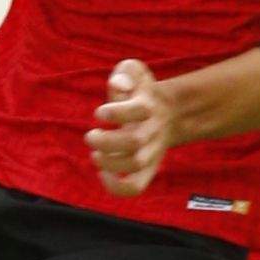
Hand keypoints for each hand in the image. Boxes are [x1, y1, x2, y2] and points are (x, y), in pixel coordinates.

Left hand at [87, 56, 180, 198]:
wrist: (168, 113)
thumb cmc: (140, 91)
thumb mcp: (134, 71)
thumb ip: (125, 73)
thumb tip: (119, 86)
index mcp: (148, 105)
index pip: (138, 110)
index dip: (116, 112)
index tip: (100, 112)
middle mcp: (152, 130)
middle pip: (134, 142)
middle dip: (106, 141)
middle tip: (91, 136)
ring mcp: (151, 152)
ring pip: (135, 165)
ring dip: (109, 162)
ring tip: (95, 154)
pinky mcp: (147, 169)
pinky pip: (135, 187)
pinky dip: (115, 187)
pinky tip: (101, 173)